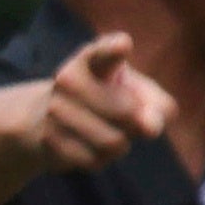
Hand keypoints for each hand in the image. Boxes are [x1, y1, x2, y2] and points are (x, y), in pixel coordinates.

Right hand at [27, 28, 179, 174]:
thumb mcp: (136, 92)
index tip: (124, 45)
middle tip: (129, 118)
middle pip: (127, 112)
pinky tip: (90, 145)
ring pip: (113, 142)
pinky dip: (102, 159)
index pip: (103, 52)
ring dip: (121, 144)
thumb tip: (152, 127)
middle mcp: (68, 78)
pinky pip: (95, 160)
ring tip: (108, 131)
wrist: (48, 118)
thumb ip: (157, 105)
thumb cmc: (106, 99)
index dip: (113, 49)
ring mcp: (55, 109)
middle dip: (136, 123)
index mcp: (93, 59)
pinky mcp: (48, 138)